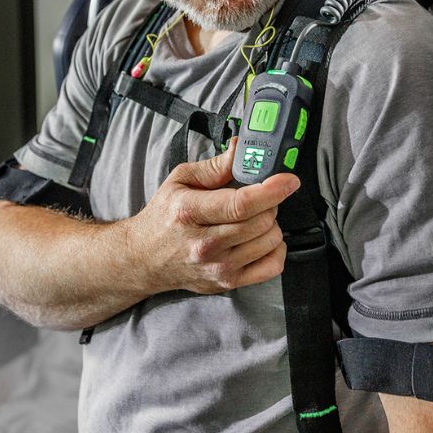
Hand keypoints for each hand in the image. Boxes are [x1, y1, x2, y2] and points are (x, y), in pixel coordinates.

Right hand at [133, 136, 299, 294]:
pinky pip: (272, 266)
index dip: (272, 190)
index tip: (288, 180)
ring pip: (271, 241)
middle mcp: (204, 244)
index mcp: (190, 213)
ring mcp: (218, 267)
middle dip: (270, 203)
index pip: (241, 204)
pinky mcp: (228, 282)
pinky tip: (260, 239)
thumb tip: (242, 149)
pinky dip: (275, 249)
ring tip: (254, 218)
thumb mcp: (181, 180)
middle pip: (261, 221)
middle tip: (259, 197)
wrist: (144, 258)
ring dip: (271, 224)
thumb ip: (216, 165)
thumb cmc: (164, 217)